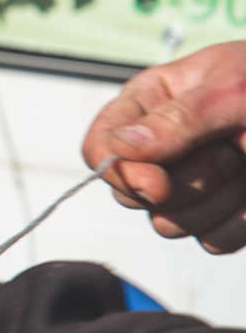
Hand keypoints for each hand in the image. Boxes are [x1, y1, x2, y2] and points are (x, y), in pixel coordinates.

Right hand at [82, 41, 245, 251]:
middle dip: (184, 183)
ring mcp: (189, 184)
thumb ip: (177, 120)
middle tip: (229, 151)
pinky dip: (239, 223)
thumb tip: (120, 149)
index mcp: (150, 103)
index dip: (119, 172)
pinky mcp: (221, 216)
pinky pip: (211, 241)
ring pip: (169, 224)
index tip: (156, 181)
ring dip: (218, 201)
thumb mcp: (233, 91)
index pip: (99, 148)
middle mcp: (161, 146)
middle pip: (131, 195)